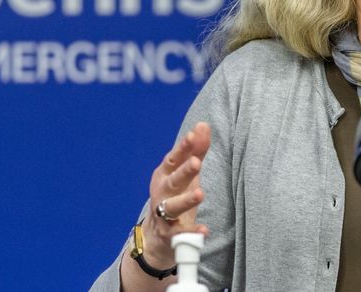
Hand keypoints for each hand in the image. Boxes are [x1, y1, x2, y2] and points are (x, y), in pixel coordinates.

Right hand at [141, 122, 211, 267]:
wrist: (156, 235)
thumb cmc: (174, 195)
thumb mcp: (185, 173)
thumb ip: (196, 150)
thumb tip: (203, 125)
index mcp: (165, 175)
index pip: (174, 159)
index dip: (183, 148)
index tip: (193, 136)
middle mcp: (162, 193)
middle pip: (173, 181)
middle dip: (184, 171)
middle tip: (197, 162)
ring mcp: (164, 214)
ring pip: (173, 207)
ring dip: (186, 200)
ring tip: (200, 194)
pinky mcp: (170, 235)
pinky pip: (180, 234)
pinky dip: (192, 232)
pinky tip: (204, 230)